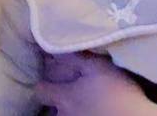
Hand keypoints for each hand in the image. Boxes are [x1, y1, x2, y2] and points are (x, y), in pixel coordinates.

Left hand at [38, 53, 156, 115]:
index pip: (39, 90)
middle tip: (68, 89)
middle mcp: (64, 115)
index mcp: (64, 97)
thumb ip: (75, 57)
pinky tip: (91, 109)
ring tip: (82, 101)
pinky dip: (80, 114)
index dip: (42, 82)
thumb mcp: (97, 66)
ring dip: (69, 110)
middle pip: (51, 107)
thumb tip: (55, 48)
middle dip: (56, 99)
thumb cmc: (117, 93)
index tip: (48, 75)